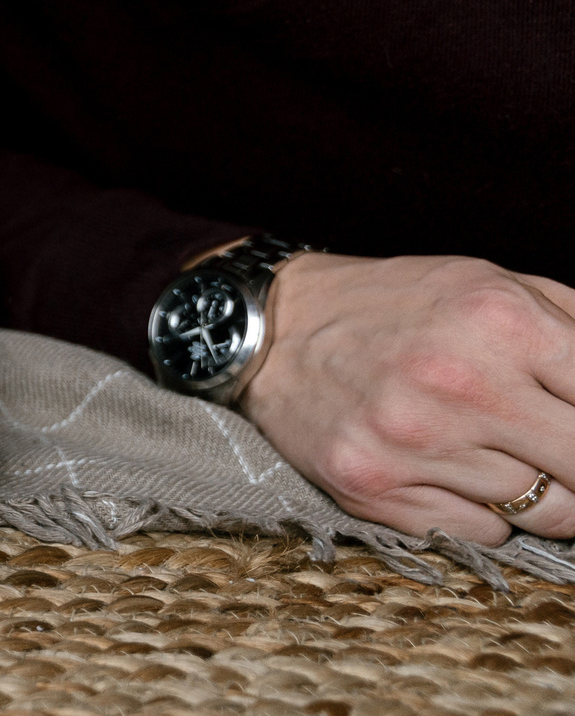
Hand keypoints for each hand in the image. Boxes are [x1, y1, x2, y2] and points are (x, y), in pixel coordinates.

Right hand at [239, 253, 574, 543]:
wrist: (272, 327)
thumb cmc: (396, 306)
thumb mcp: (493, 284)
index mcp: (499, 320)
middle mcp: (458, 382)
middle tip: (563, 456)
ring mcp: (412, 441)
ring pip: (541, 510)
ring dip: (536, 490)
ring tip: (493, 449)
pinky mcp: (374, 487)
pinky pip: (481, 533)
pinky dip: (480, 511)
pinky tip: (446, 469)